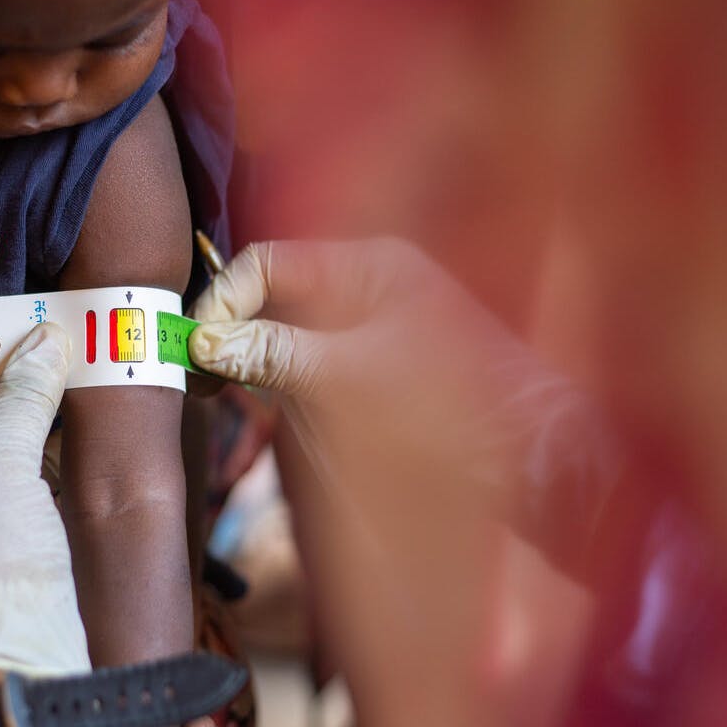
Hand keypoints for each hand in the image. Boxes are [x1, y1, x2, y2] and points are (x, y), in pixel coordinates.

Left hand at [0, 324, 90, 711]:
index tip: (28, 342)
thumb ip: (21, 398)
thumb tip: (43, 342)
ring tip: (74, 400)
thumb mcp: (0, 463)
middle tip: (58, 363)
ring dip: (32, 435)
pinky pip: (16, 504)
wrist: (14, 665)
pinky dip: (43, 476)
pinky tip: (75, 455)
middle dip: (12, 400)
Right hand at [188, 238, 616, 540]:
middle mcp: (371, 289)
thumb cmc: (443, 409)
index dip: (225, 300)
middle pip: (276, 298)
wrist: (527, 464)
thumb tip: (206, 339)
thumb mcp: (340, 378)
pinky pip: (313, 369)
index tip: (199, 349)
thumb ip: (269, 352)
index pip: (268, 262)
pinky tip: (270, 419)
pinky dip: (283, 388)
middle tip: (199, 379)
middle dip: (234, 334)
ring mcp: (375, 333)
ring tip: (223, 399)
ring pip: (290, 337)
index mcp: (369, 266)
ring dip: (255, 366)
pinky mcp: (380, 376)